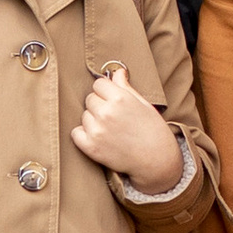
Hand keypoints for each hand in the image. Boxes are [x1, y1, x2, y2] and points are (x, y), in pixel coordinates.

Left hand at [74, 65, 184, 193]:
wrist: (156, 160)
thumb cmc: (153, 130)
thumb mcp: (144, 104)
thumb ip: (126, 87)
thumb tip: (117, 72)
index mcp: (120, 98)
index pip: (98, 84)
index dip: (105, 91)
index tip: (112, 98)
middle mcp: (106, 112)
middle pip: (90, 99)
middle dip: (99, 105)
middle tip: (114, 117)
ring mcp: (97, 130)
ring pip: (84, 116)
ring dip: (93, 120)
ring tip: (110, 129)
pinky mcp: (91, 147)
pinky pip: (76, 133)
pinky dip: (83, 135)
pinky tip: (98, 138)